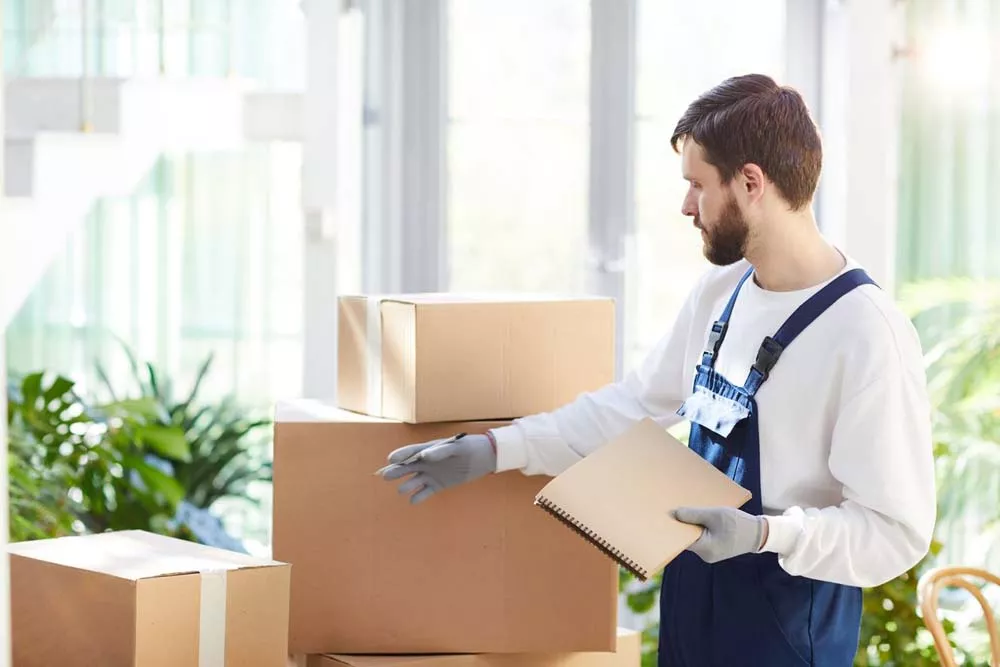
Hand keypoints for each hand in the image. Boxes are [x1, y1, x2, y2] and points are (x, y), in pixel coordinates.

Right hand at [377, 433, 495, 504]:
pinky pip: (425, 492)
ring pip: (414, 480)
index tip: (391, 459)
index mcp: (429, 449)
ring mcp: (431, 474)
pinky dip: (419, 496)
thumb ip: (440, 451)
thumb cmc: (469, 447)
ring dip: (407, 485)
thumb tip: (425, 455)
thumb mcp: (456, 447)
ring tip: (402, 490)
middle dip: (396, 471)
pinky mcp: (438, 485)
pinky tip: (413, 500)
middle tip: (385, 476)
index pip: (411, 452)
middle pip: (407, 467)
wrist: (483, 458)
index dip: (401, 455)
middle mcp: (426, 462)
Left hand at [672, 507, 766, 563]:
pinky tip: (697, 517)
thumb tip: (674, 514)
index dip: (674, 527)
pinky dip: (698, 528)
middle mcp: (705, 555)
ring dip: (691, 526)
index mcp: (705, 548)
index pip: (682, 539)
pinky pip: (701, 538)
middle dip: (682, 525)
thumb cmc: (738, 523)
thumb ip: (694, 515)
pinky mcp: (713, 549)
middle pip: (687, 539)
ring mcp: (709, 553)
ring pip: (694, 538)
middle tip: (673, 510)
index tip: (667, 515)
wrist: (758, 533)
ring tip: (685, 511)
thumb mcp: (715, 514)